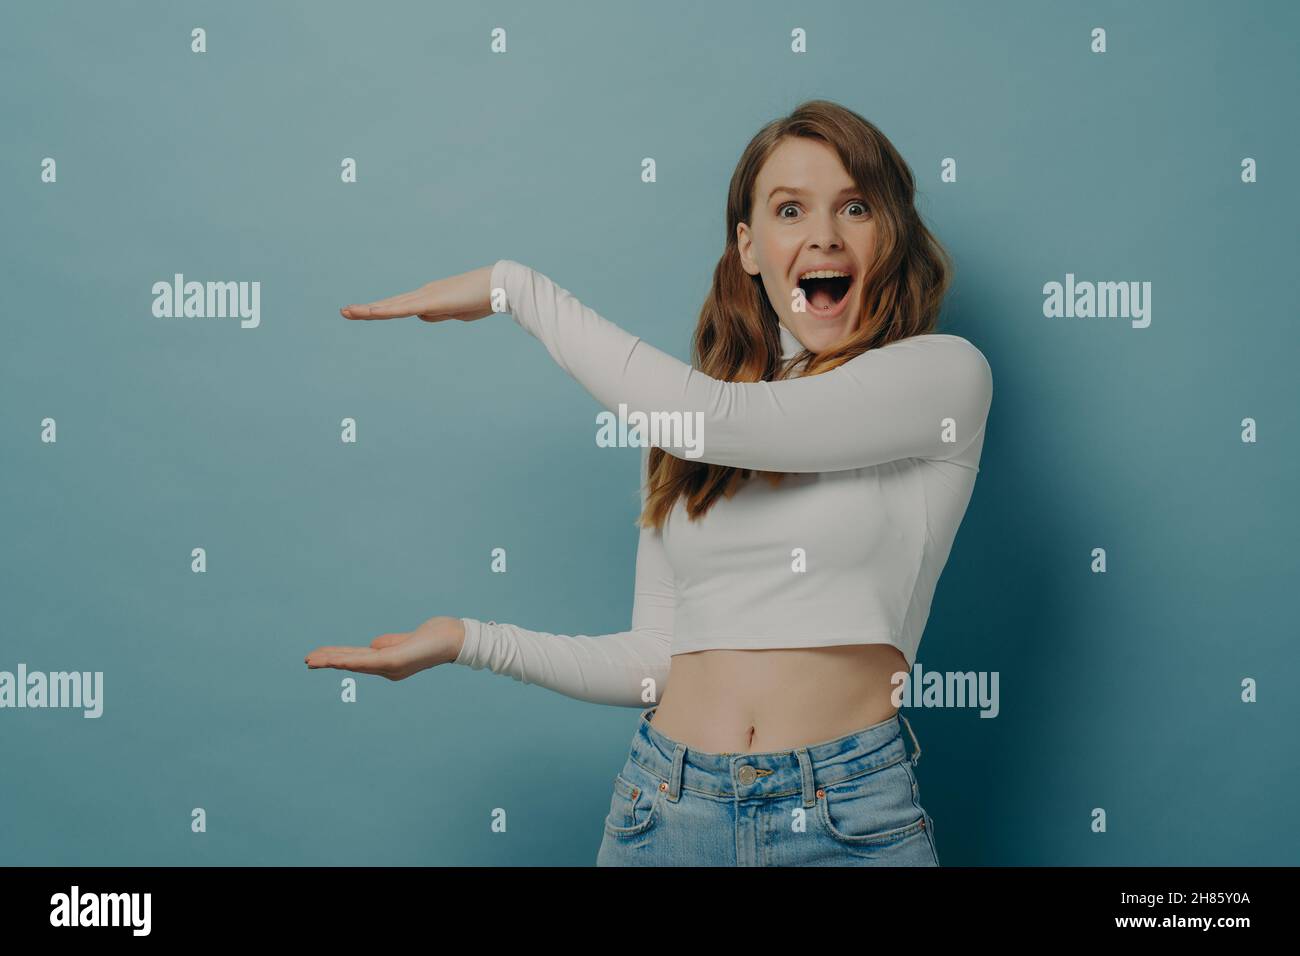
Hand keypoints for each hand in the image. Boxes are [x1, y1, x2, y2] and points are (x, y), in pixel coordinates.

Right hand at [304, 616, 465, 680]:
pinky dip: (351, 660)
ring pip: (355, 663)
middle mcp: (387, 669)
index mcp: (388, 663)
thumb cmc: (434, 637)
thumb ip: (388, 643)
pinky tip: (337, 659)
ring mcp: (391, 666)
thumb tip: (372, 645)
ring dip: (332, 661)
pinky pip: (369, 661)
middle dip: (328, 661)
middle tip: (306, 661)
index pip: (357, 659)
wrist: (455, 639)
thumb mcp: (405, 640)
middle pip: (352, 662)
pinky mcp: (397, 661)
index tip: (317, 656)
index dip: (336, 657)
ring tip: (311, 660)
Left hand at [340, 265, 496, 322]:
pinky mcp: (430, 301)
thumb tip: (420, 316)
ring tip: (347, 312)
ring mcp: (426, 296)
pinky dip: (384, 311)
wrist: (499, 286)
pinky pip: (402, 308)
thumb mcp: (458, 313)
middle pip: (390, 303)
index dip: (382, 309)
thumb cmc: (483, 298)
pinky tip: (369, 312)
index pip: (401, 306)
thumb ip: (440, 314)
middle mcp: (424, 293)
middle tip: (345, 311)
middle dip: (367, 309)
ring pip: (391, 305)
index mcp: (431, 297)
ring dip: (368, 310)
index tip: (366, 312)